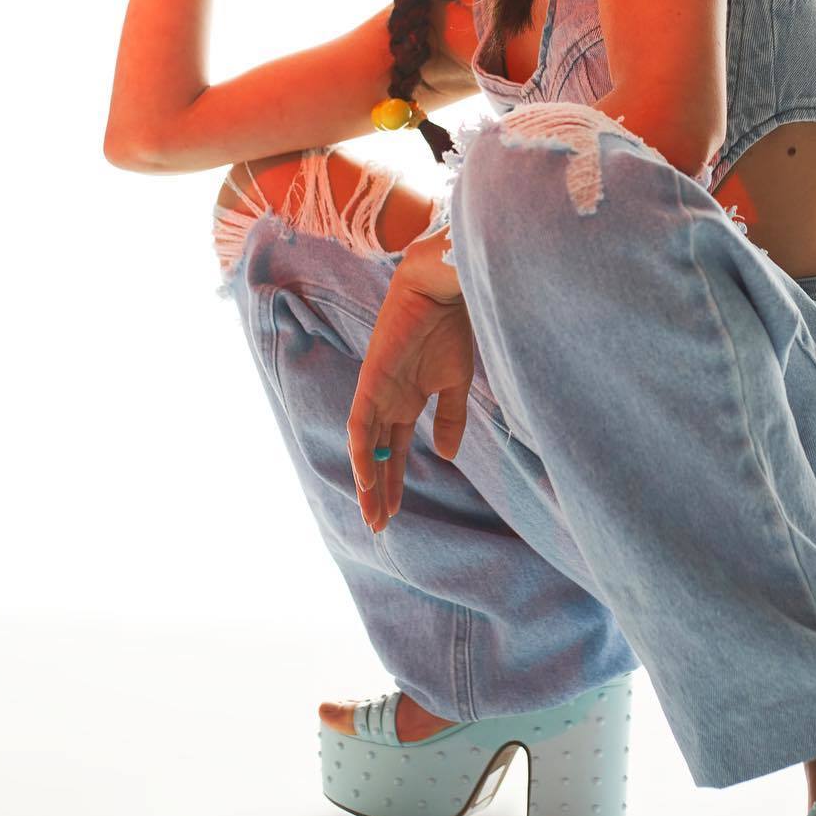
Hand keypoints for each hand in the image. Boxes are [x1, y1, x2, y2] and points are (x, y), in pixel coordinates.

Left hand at [346, 253, 474, 533]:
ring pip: (364, 447)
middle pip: (375, 456)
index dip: (392, 482)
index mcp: (406, 401)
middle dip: (377, 491)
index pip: (392, 451)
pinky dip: (361, 451)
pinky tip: (366, 478)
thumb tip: (445, 456)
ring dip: (367, 482)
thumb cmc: (450, 327)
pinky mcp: (371, 380)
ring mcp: (377, 392)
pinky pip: (360, 423)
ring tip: (372, 514)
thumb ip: (451, 418)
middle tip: (378, 526)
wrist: (441, 289)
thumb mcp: (456, 382)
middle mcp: (387, 401)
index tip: (393, 515)